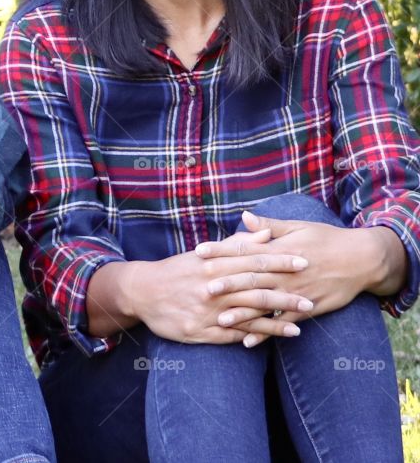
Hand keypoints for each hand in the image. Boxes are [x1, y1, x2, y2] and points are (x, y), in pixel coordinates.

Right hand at [126, 228, 311, 343]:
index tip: (303, 260)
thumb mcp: (203, 253)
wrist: (142, 292)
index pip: (252, 260)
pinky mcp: (203, 330)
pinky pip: (235, 334)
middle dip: (285, 291)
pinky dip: (257, 335)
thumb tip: (264, 232)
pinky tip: (277, 337)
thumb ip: (235, 245)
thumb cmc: (176, 270)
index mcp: (213, 263)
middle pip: (255, 287)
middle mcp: (213, 286)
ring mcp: (209, 310)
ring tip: (302, 318)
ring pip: (249, 312)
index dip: (279, 260)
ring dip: (278, 316)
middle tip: (312, 294)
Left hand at [196, 210, 398, 346]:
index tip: (199, 251)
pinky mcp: (308, 308)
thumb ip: (269, 225)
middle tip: (203, 287)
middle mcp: (286, 271)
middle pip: (252, 278)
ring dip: (242, 313)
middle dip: (227, 283)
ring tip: (220, 319)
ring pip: (265, 304)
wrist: (361, 259)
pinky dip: (266, 333)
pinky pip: (283, 323)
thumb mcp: (297, 226)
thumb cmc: (326, 238)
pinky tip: (248, 342)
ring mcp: (297, 292)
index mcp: (280, 248)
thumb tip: (244, 217)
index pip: (245, 249)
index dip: (221, 249)